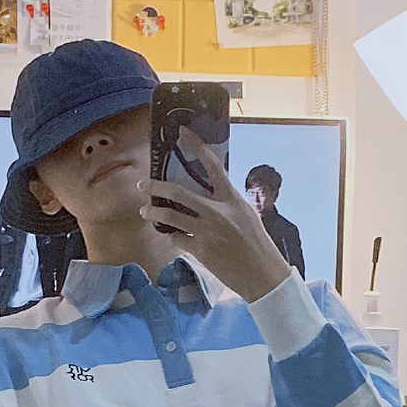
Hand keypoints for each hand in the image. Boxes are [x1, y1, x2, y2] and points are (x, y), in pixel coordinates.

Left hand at [138, 128, 291, 302]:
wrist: (263, 275)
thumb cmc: (258, 245)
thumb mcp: (247, 216)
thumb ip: (228, 203)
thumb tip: (210, 194)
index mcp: (232, 200)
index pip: (213, 166)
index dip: (197, 145)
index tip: (182, 131)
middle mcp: (217, 212)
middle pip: (179, 192)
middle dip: (155, 186)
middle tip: (143, 184)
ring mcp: (207, 232)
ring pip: (171, 216)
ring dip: (154, 212)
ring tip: (145, 211)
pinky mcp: (201, 250)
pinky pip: (178, 239)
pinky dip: (173, 236)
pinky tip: (172, 236)